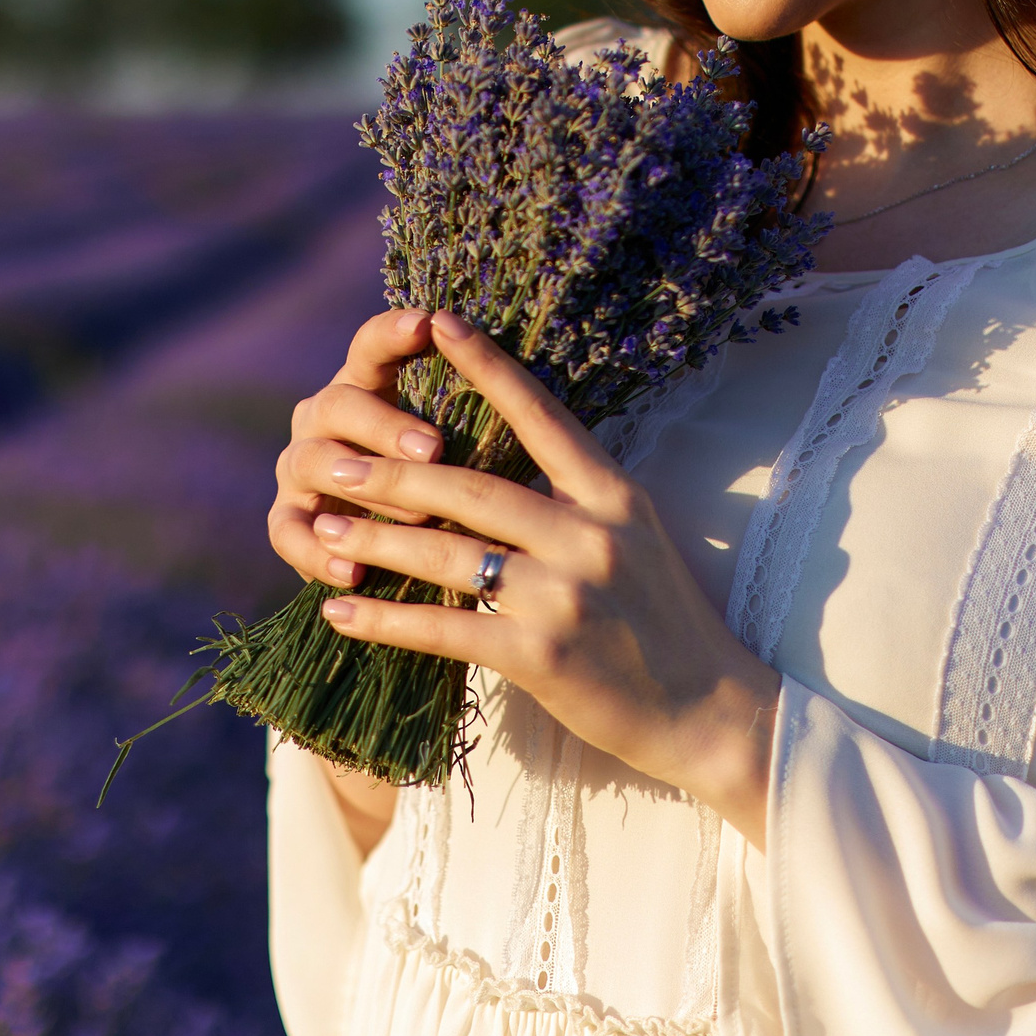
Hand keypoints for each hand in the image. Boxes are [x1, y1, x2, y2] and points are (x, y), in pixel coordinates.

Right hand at [270, 306, 448, 590]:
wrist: (400, 549)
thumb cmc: (447, 483)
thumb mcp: (462, 447)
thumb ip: (471, 418)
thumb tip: (529, 397)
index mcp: (365, 382)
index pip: (370, 345)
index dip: (393, 332)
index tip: (427, 323)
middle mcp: (322, 416)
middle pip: (339, 402)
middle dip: (386, 425)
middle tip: (435, 449)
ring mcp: (298, 466)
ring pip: (313, 462)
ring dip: (365, 488)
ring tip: (415, 518)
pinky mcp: (287, 520)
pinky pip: (289, 532)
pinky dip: (318, 553)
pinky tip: (352, 572)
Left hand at [308, 310, 780, 845]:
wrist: (711, 712)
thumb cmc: (668, 623)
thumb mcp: (638, 537)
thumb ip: (581, 499)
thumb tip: (514, 462)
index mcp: (614, 495)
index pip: (541, 416)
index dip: (488, 367)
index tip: (439, 323)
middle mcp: (590, 535)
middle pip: (470, 487)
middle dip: (392, 473)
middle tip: (333, 461)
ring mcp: (566, 595)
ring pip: (447, 555)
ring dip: (376, 541)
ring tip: (325, 529)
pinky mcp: (542, 657)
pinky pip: (445, 629)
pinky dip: (386, 619)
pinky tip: (341, 613)